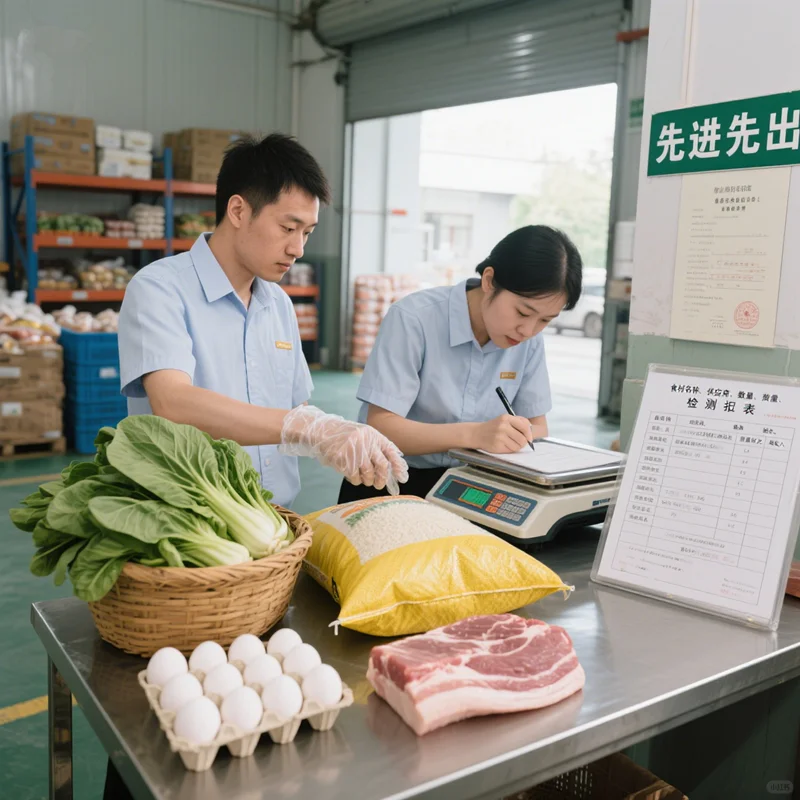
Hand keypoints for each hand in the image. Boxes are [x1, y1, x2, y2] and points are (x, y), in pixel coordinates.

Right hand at [280, 406, 407, 492]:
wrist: (322, 431)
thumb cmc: (346, 437)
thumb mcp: (364, 436)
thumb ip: (378, 448)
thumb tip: (396, 468)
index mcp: (373, 434)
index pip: (390, 451)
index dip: (397, 465)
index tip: (402, 477)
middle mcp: (365, 441)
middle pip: (381, 465)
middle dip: (382, 478)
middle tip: (379, 484)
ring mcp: (353, 450)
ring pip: (368, 473)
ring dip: (367, 480)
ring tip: (363, 478)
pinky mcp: (342, 459)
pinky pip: (354, 477)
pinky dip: (355, 480)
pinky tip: (351, 475)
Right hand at [471, 415, 531, 453]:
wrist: (477, 433)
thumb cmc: (494, 427)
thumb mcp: (505, 419)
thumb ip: (519, 422)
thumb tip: (531, 431)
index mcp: (506, 418)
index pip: (525, 426)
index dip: (529, 434)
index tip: (529, 438)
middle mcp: (503, 426)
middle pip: (523, 439)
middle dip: (523, 442)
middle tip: (519, 442)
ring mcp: (499, 436)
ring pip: (518, 446)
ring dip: (517, 447)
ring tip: (511, 443)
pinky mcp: (497, 445)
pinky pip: (511, 450)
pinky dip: (510, 450)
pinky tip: (505, 446)